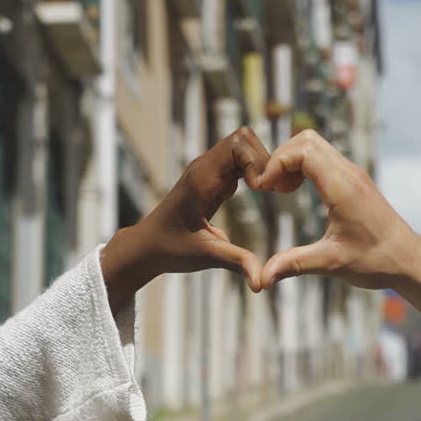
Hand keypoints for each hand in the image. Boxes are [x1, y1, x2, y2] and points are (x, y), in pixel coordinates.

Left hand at [101, 127, 269, 310]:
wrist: (147, 245)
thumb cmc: (170, 249)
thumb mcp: (205, 256)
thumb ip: (235, 263)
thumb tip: (262, 283)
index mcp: (202, 179)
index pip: (238, 143)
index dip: (258, 161)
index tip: (263, 189)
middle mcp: (205, 167)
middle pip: (244, 137)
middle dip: (264, 159)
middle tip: (273, 189)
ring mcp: (209, 170)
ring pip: (243, 145)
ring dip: (261, 163)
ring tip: (269, 190)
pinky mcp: (214, 177)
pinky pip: (239, 159)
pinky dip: (254, 170)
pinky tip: (260, 191)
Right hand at [258, 130, 420, 290]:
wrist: (409, 260)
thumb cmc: (377, 261)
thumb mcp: (331, 264)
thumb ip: (294, 265)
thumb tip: (262, 278)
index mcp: (342, 187)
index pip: (302, 150)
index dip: (276, 163)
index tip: (264, 188)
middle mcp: (348, 173)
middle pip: (305, 139)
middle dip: (280, 157)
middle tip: (269, 188)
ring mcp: (352, 173)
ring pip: (313, 145)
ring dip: (290, 160)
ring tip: (280, 190)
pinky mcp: (353, 179)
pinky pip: (322, 157)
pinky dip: (303, 166)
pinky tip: (296, 191)